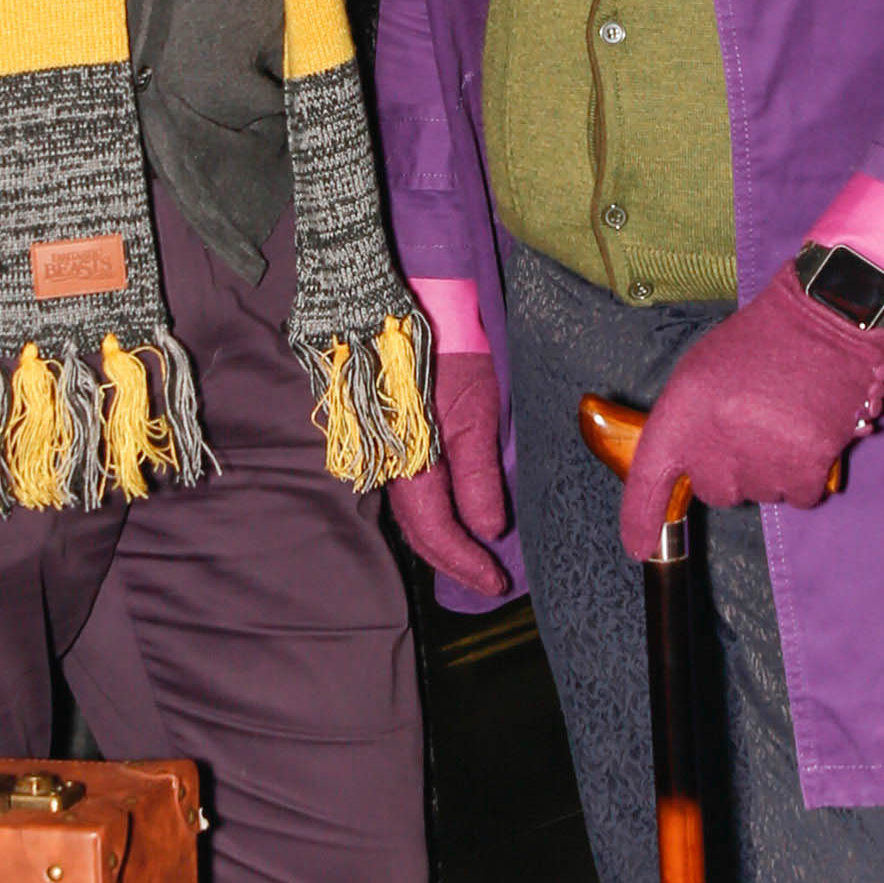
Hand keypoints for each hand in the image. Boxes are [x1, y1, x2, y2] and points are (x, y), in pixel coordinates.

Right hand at [386, 348, 509, 595]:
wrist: (415, 301)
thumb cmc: (450, 350)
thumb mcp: (475, 412)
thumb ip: (477, 474)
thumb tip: (487, 529)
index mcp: (407, 461)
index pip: (434, 530)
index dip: (465, 562)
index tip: (496, 582)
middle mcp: (389, 462)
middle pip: (418, 528)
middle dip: (453, 560)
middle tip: (488, 580)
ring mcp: (387, 449)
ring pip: (412, 511)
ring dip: (444, 540)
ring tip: (475, 557)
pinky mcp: (392, 436)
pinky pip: (411, 489)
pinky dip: (435, 512)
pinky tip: (456, 517)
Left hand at [620, 263, 883, 556]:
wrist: (825, 320)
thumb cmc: (761, 344)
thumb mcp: (700, 372)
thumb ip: (684, 424)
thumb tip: (680, 472)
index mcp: (681, 410)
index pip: (648, 479)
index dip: (640, 519)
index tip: (639, 547)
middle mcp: (715, 440)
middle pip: (715, 493)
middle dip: (731, 470)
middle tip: (751, 427)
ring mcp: (762, 456)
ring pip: (760, 494)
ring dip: (772, 470)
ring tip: (784, 420)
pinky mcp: (807, 464)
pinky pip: (799, 496)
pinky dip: (805, 476)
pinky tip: (808, 436)